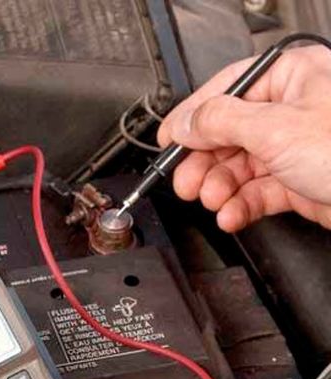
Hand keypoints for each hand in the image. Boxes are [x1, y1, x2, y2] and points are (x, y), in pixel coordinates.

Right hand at [157, 45, 330, 231]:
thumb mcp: (275, 129)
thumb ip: (221, 122)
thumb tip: (185, 122)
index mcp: (290, 77)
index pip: (225, 91)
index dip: (192, 118)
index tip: (167, 141)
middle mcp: (291, 109)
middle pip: (227, 134)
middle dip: (204, 163)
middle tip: (186, 183)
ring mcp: (294, 147)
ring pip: (238, 167)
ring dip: (219, 189)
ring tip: (212, 202)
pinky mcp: (297, 181)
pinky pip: (255, 192)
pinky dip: (239, 206)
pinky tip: (231, 215)